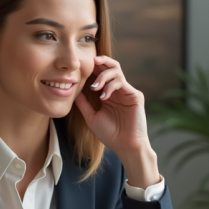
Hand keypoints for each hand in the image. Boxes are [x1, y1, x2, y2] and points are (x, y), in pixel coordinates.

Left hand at [75, 55, 159, 187]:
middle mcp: (119, 90)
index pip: (101, 74)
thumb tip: (72, 90)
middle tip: (89, 62)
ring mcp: (127, 91)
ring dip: (103, 76)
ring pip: (116, 71)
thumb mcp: (91, 117)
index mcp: (109, 93)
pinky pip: (121, 83)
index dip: (92, 68)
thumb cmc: (110, 134)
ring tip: (94, 88)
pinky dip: (110, 86)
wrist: (125, 147)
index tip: (79, 67)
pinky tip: (103, 96)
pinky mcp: (135, 95)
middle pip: (111, 66)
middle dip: (100, 61)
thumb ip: (83, 103)